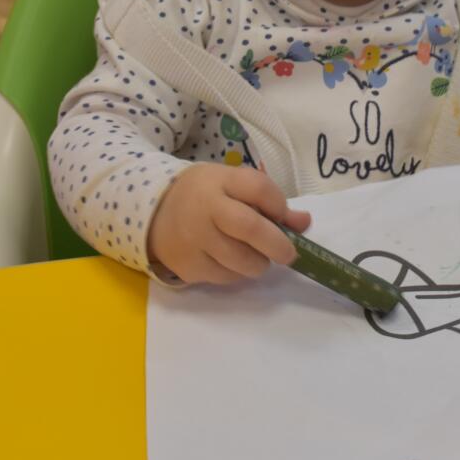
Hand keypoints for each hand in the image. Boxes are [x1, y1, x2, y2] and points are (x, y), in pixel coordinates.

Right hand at [147, 164, 311, 284]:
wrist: (154, 213)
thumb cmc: (205, 196)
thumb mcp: (232, 186)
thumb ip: (269, 201)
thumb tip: (304, 223)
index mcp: (220, 181)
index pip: (259, 188)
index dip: (279, 205)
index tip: (284, 217)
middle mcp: (205, 209)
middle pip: (251, 228)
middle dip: (278, 244)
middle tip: (289, 254)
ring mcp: (194, 240)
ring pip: (242, 261)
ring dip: (259, 263)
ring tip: (256, 256)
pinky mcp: (189, 266)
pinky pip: (226, 277)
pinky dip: (237, 273)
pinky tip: (230, 261)